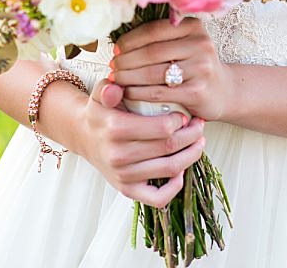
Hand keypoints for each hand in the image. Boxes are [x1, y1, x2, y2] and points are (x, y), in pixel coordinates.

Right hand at [79, 78, 205, 207]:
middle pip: (170, 147)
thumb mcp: (101, 94)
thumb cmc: (103, 113)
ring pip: (170, 169)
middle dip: (193, 135)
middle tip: (199, 125)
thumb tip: (114, 88)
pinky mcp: (127, 190)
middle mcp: (119, 155)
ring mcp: (124, 175)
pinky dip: (175, 186)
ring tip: (199, 141)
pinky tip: (181, 170)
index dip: (181, 121)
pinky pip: (158, 198)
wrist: (87, 137)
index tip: (186, 115)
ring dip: (192, 155)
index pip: (162, 128)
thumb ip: (108, 88)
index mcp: (115, 129)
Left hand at [111, 16, 234, 122]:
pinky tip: (128, 92)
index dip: (129, 40)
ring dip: (128, 77)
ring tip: (116, 79)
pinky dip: (137, 93)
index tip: (115, 50)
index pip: (154, 30)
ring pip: (152, 72)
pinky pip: (158, 92)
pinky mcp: (196, 91)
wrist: (222, 91)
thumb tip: (118, 43)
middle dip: (126, 60)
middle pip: (151, 52)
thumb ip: (160, 38)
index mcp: (194, 27)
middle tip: (113, 67)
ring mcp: (201, 68)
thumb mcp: (185, 44)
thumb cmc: (194, 66)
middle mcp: (200, 44)